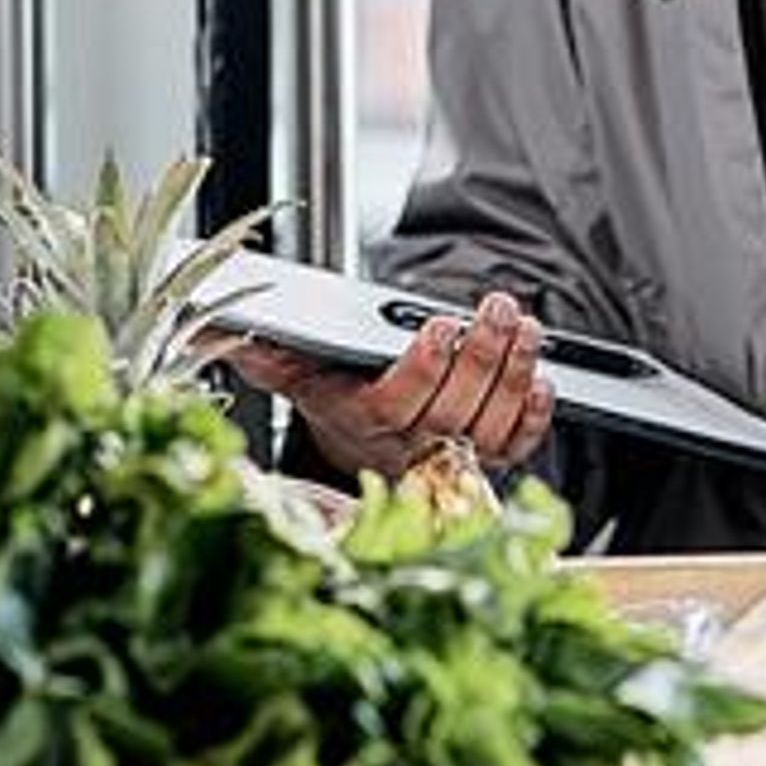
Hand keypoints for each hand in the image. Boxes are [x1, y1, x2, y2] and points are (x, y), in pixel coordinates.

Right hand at [222, 289, 555, 475]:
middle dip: (482, 354)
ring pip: (491, 425)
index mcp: (364, 422)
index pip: (397, 403)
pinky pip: (515, 446)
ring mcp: (452, 455)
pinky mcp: (485, 456)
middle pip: (454, 410)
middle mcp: (411, 446)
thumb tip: (222, 334)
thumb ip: (268, 354)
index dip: (422, 368)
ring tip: (525, 327)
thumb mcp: (298, 374)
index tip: (436, 326)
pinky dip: (534, 417)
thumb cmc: (338, 397)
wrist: (362, 443)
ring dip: (515, 374)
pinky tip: (542, 380)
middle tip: (497, 308)